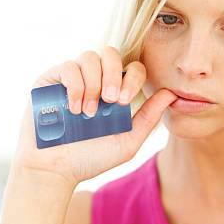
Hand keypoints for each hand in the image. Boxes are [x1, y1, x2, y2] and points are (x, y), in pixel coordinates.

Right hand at [12, 46, 176, 186]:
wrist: (56, 170)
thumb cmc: (92, 158)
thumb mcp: (128, 140)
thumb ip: (149, 117)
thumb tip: (172, 93)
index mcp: (115, 92)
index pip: (132, 68)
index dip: (133, 77)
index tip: (126, 102)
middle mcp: (95, 81)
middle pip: (111, 53)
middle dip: (115, 74)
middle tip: (112, 100)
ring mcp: (73, 79)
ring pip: (90, 56)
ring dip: (94, 83)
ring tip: (90, 112)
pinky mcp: (50, 80)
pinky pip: (68, 67)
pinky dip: (75, 86)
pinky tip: (74, 109)